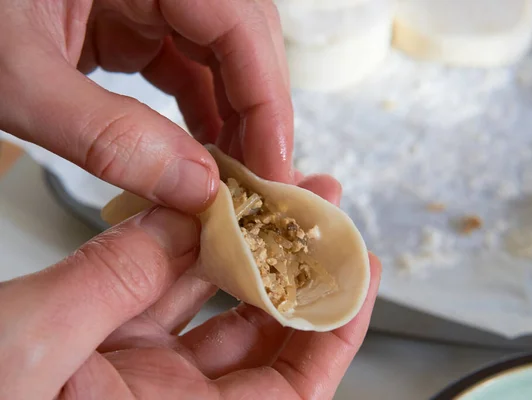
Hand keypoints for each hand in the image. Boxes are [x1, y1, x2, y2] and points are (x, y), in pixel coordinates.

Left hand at [0, 0, 292, 213]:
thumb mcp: (16, 79)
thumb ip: (108, 136)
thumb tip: (194, 188)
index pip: (239, 24)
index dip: (268, 100)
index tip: (274, 169)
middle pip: (243, 39)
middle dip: (257, 114)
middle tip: (259, 183)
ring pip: (221, 56)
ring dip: (233, 118)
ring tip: (233, 178)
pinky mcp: (132, 20)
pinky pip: (187, 65)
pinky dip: (200, 113)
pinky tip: (200, 155)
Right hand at [0, 175, 380, 399]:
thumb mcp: (29, 352)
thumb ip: (109, 284)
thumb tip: (178, 222)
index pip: (291, 387)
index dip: (334, 331)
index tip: (360, 275)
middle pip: (261, 335)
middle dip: (296, 271)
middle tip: (321, 216)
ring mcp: (131, 368)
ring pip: (209, 301)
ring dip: (244, 248)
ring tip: (275, 196)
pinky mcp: (97, 338)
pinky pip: (155, 286)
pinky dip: (179, 246)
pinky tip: (201, 209)